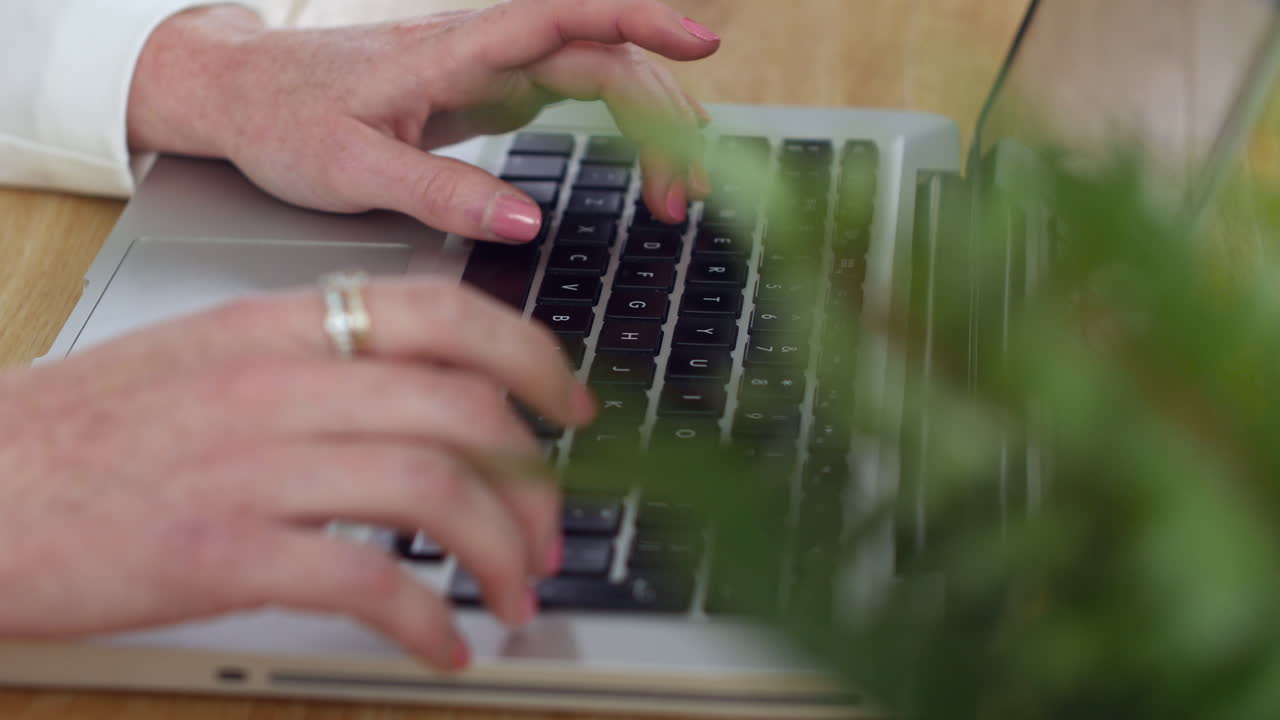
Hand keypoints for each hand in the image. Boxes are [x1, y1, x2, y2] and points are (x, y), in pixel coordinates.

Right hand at [0, 277, 594, 670]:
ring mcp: (248, 464)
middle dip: (534, 480)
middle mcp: (274, 381)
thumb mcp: (204, 357)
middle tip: (551, 531)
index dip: (533, 359)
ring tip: (518, 595)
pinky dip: (428, 619)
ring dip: (501, 549)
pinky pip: (365, 581)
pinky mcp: (216, 552)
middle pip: (462, 406)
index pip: (445, 313)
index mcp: (276, 326)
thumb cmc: (83, 432)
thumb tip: (422, 387)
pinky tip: (447, 646)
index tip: (571, 410)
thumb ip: (311, 359)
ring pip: (432, 486)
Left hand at [127, 0, 720, 243]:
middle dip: (661, 117)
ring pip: (598, 72)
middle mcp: (481, 49)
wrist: (240, 94)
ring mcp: (490, 67)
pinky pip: (576, 92)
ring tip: (676, 191)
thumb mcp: (348, 170)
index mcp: (450, 53)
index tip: (701, 44)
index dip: (637, 21)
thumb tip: (523, 221)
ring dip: (650, 125)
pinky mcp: (488, 90)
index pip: (562, 17)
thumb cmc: (283, 121)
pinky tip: (644, 160)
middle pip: (602, 55)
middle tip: (686, 193)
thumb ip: (436, 193)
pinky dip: (620, 126)